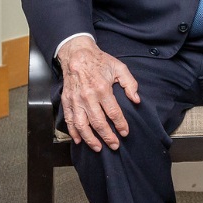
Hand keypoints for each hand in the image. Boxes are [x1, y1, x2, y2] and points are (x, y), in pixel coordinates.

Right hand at [56, 36, 139, 151]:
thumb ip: (130, 84)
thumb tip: (136, 100)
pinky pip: (69, 120)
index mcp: (102, 88)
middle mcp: (87, 97)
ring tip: (99, 148)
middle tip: (115, 146)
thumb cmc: (100, 61)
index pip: (113, 112)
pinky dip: (73, 132)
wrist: (77, 54)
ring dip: (90, 139)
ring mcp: (75, 100)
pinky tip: (79, 141)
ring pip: (82, 125)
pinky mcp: (66, 101)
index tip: (125, 133)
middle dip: (107, 136)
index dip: (120, 125)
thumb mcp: (120, 67)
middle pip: (98, 122)